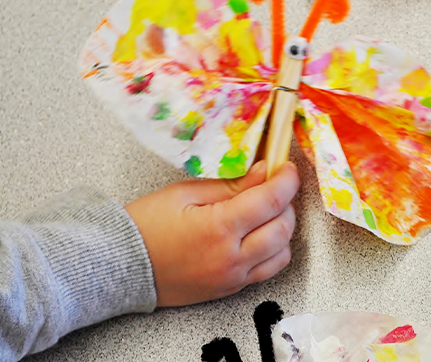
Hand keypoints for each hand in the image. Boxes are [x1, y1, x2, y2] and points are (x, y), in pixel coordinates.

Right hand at [125, 161, 299, 306]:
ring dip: (283, 228)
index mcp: (218, 228)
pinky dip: (274, 251)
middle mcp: (231, 258)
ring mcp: (232, 278)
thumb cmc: (144, 225)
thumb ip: (230, 184)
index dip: (286, 180)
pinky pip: (268, 270)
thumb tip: (264, 172)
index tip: (286, 168)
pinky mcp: (230, 289)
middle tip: (272, 187)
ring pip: (282, 252)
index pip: (272, 201)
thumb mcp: (185, 193)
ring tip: (265, 212)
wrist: (118, 265)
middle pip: (283, 228)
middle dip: (286, 202)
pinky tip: (259, 235)